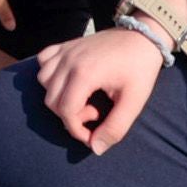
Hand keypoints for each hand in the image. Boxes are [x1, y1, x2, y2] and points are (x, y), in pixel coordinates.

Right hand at [35, 27, 165, 152]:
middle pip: (51, 100)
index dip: (76, 130)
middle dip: (70, 115)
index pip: (65, 111)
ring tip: (83, 97)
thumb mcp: (134, 102)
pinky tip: (68, 80)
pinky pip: (43, 61)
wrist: (143, 37)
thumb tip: (96, 148)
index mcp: (85, 74)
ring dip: (58, 96)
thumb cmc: (140, 69)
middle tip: (94, 112)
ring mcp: (65, 51)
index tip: (93, 134)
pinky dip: (50, 74)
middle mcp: (69, 61)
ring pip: (44, 81)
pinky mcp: (66, 45)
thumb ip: (115, 128)